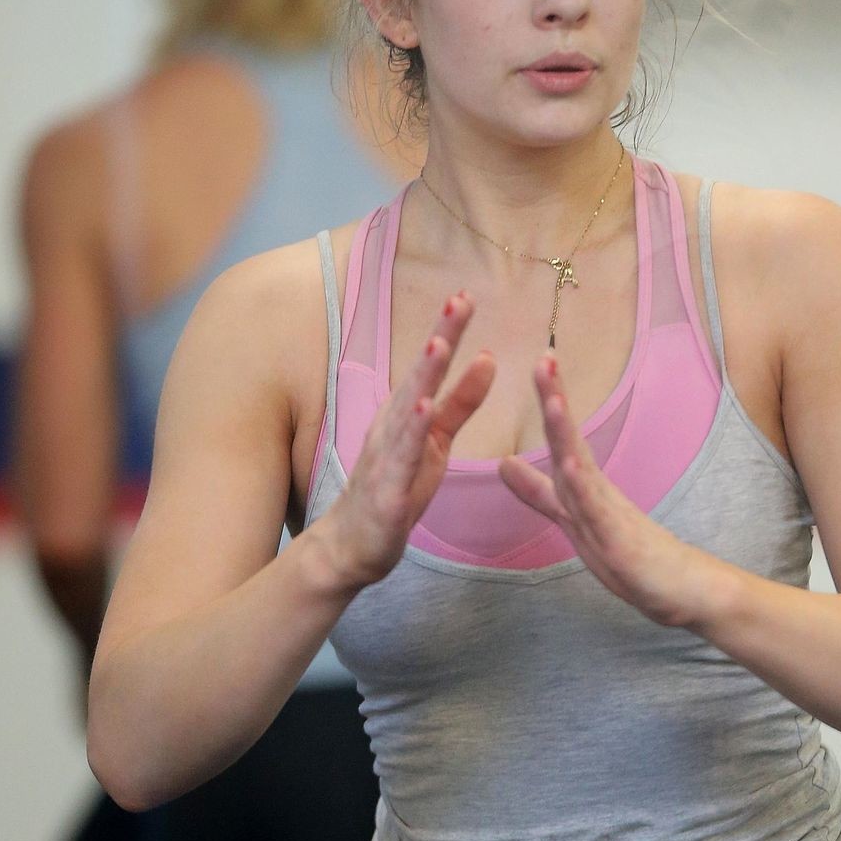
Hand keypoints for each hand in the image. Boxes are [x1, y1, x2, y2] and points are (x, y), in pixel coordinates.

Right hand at [313, 291, 493, 588]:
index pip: (431, 367)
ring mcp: (387, 458)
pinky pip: (402, 461)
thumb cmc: (396, 489)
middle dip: (439, 338)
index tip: (466, 295)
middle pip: (418, 377)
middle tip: (459, 301)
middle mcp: (393, 428)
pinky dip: (411, 435)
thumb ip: (462, 401)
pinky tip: (423, 411)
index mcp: (407, 414)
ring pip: (408, 412)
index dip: (449, 331)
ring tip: (440, 343)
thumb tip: (488, 358)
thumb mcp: (437, 441)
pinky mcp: (387, 492)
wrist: (353, 545)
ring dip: (422, 377)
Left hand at [499, 355, 719, 630]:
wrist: (685, 590)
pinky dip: (583, 488)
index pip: (562, 438)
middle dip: (556, 400)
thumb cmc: (634, 557)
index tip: (540, 362)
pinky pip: (597, 513)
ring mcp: (610, 515)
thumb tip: (504, 463)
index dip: (550, 401)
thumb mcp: (574, 520)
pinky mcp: (619, 542)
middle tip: (545, 360)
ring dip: (568, 435)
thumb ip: (540, 492)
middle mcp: (598, 492)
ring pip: (583, 469)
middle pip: (571, 441)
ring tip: (554, 399)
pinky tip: (570, 462)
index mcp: (586, 487)